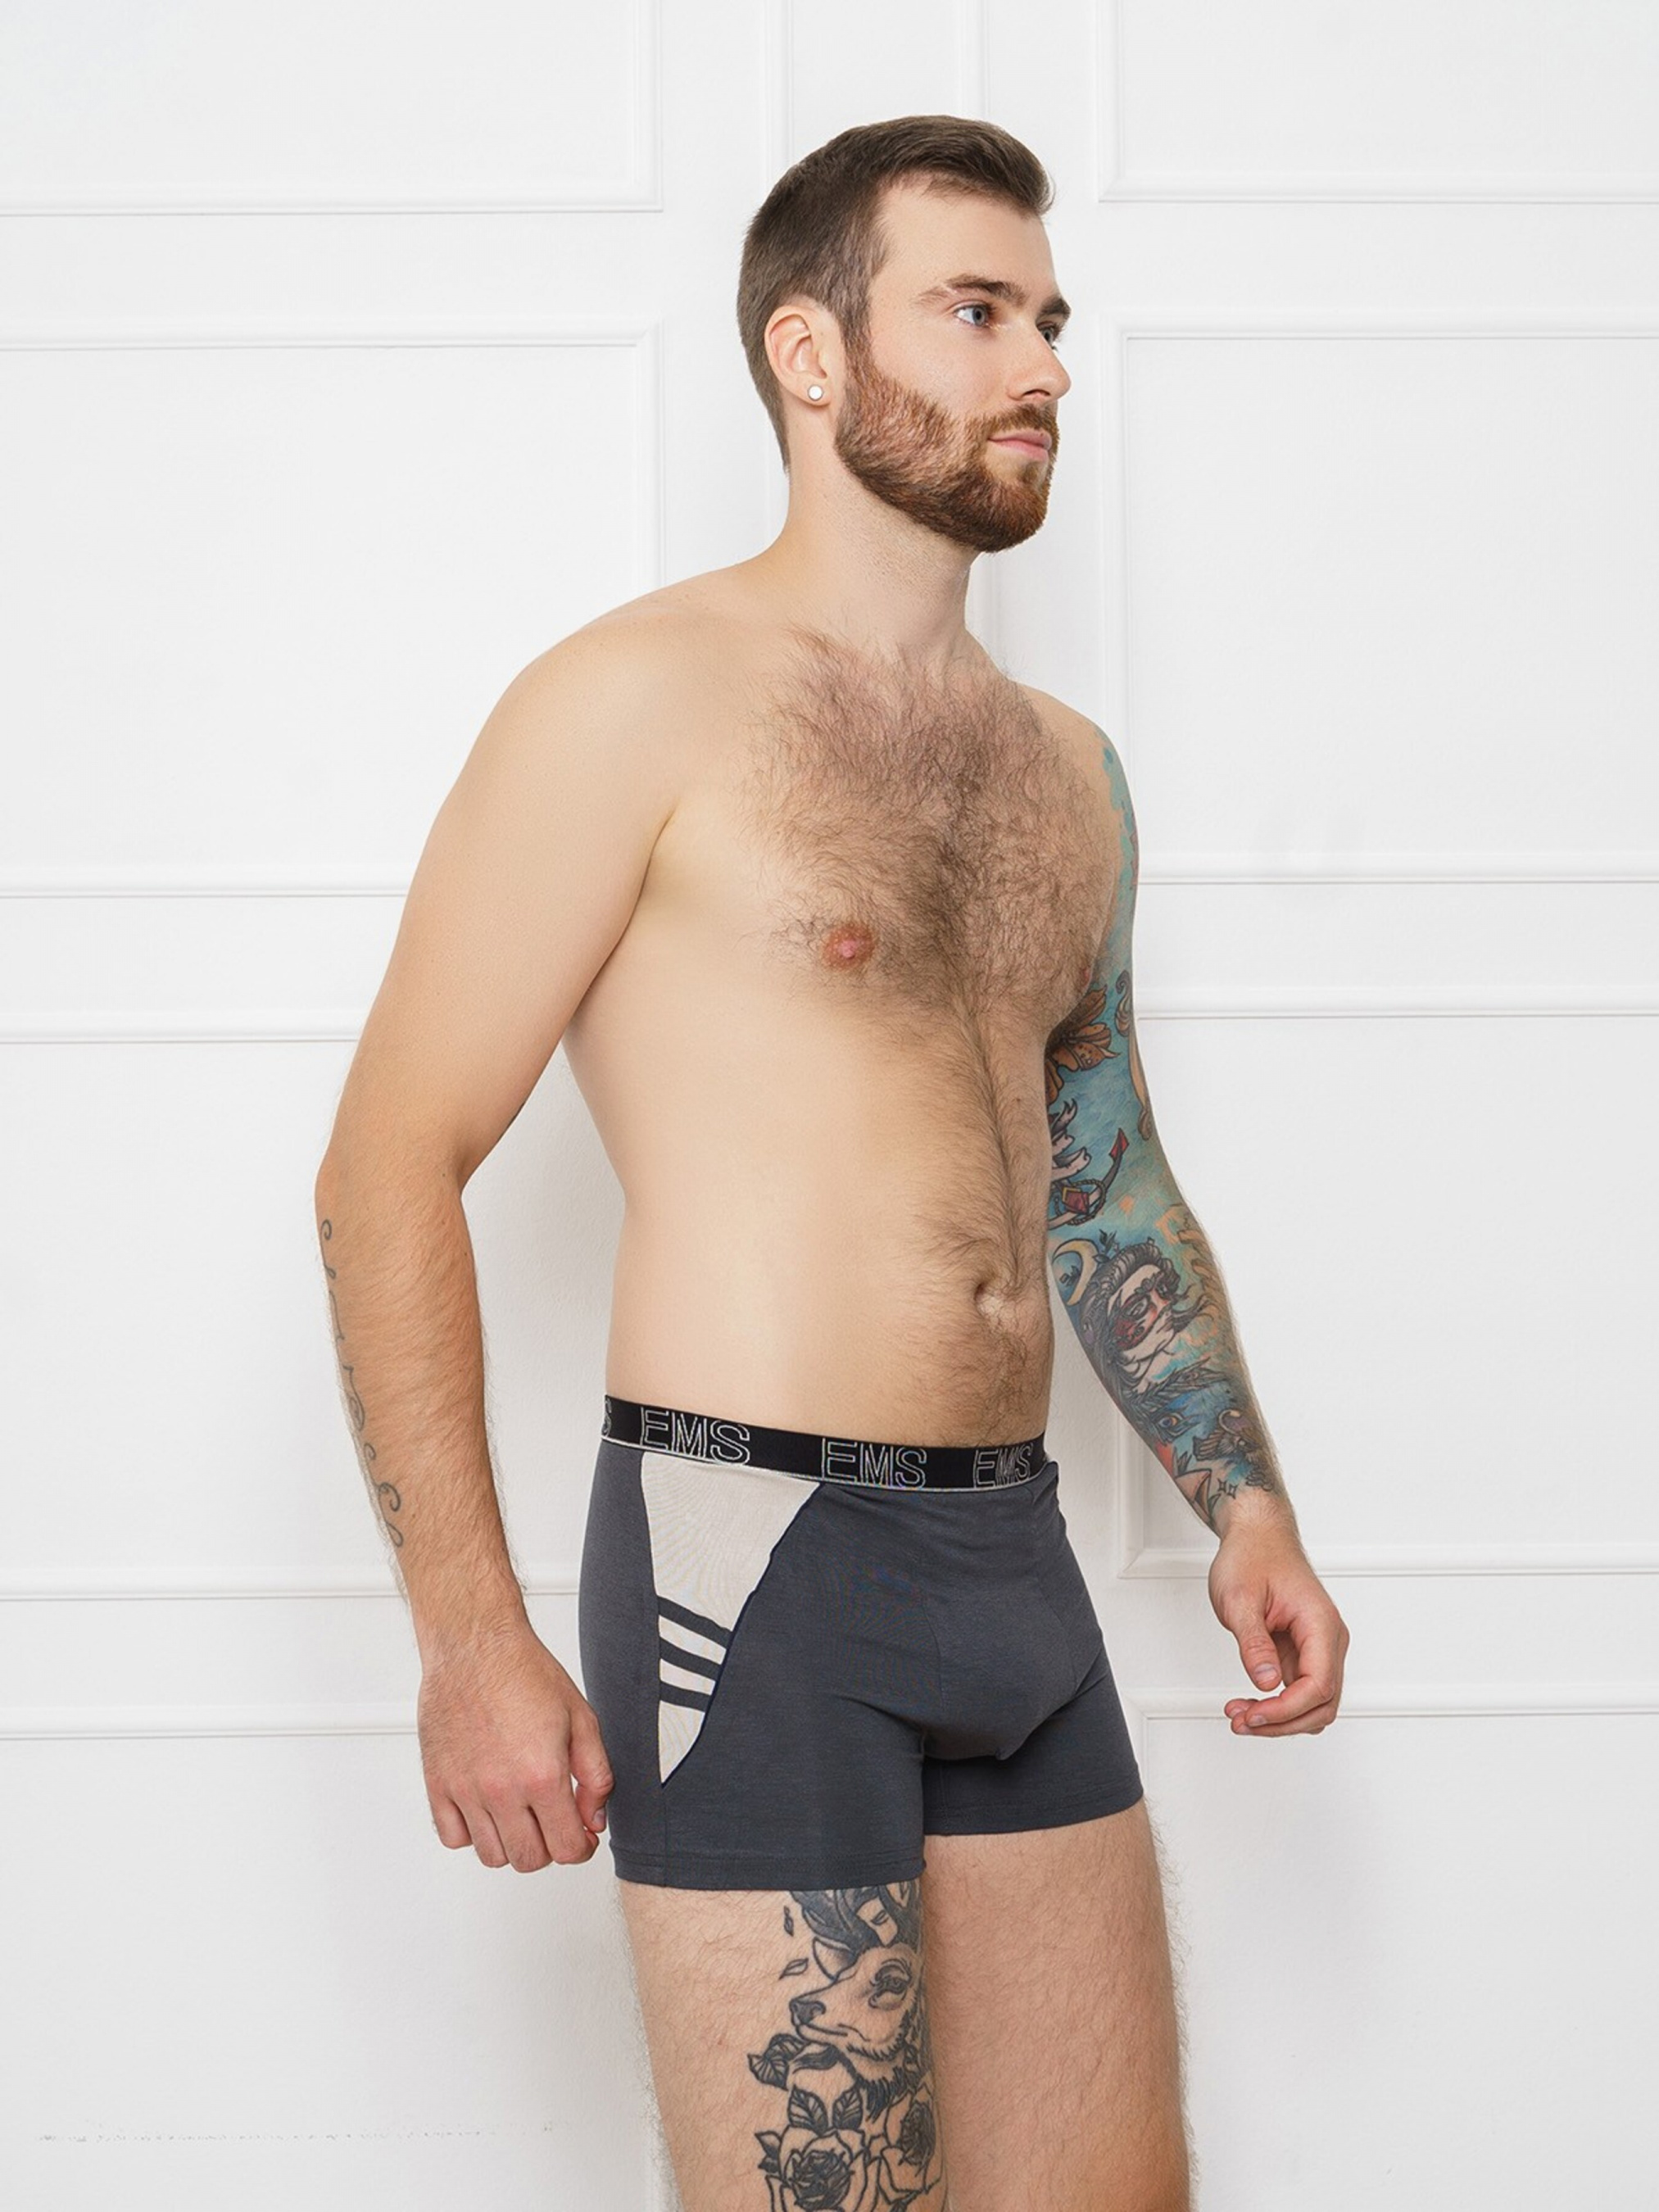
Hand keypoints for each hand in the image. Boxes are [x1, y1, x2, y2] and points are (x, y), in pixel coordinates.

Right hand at [417, 1621, 614, 1869]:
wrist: (475, 1646)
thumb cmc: (524, 1672)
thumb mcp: (581, 1717)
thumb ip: (596, 1774)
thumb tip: (594, 1818)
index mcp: (542, 1774)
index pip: (567, 1848)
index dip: (582, 1847)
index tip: (582, 1837)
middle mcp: (500, 1789)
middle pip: (529, 1859)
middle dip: (550, 1848)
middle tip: (553, 1824)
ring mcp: (465, 1790)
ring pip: (491, 1855)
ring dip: (512, 1843)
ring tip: (522, 1815)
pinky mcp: (437, 1784)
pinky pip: (453, 1837)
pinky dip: (472, 1833)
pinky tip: (488, 1809)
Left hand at [1208, 1513, 1349, 1736]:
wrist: (1257, 1535)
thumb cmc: (1252, 1556)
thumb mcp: (1240, 1599)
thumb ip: (1253, 1643)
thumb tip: (1266, 1683)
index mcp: (1320, 1624)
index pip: (1319, 1685)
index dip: (1286, 1710)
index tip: (1253, 1715)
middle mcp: (1329, 1639)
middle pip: (1322, 1704)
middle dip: (1282, 1722)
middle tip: (1241, 1721)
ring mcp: (1320, 1647)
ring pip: (1314, 1704)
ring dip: (1281, 1719)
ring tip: (1241, 1714)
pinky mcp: (1305, 1652)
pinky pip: (1300, 1691)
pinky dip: (1278, 1705)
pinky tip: (1251, 1705)